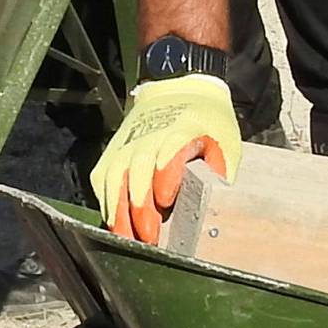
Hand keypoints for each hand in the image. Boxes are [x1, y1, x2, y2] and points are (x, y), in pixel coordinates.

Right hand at [92, 76, 242, 242]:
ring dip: (120, 212)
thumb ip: (219, 170)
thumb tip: (216, 201)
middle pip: (137, 171)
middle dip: (140, 207)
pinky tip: (116, 225)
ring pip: (115, 179)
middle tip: (150, 237)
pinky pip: (103, 181)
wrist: (177, 88)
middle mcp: (148, 136)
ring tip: (128, 239)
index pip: (168, 151)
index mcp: (182, 130)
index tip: (165, 200)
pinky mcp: (112, 153)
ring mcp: (125, 145)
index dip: (164, 174)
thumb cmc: (205, 122)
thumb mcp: (224, 140)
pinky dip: (107, 204)